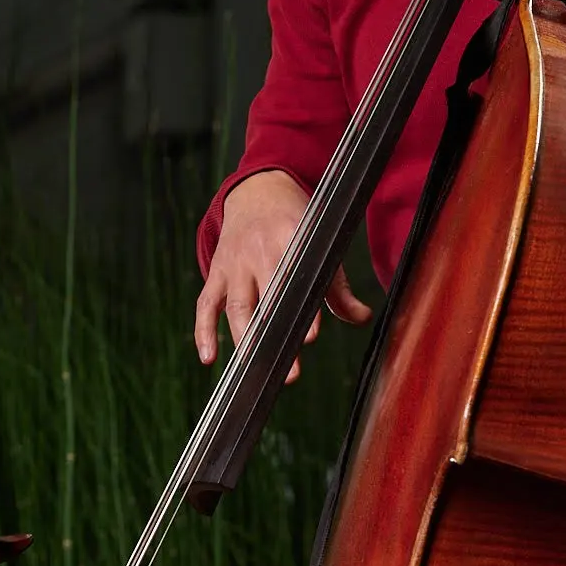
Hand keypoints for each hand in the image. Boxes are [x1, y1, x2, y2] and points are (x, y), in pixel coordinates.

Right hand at [194, 170, 370, 379]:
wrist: (257, 192)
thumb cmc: (295, 221)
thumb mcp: (320, 243)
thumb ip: (337, 285)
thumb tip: (362, 317)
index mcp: (290, 240)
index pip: (296, 280)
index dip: (302, 310)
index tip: (308, 337)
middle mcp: (258, 251)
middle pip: (264, 300)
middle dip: (273, 337)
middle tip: (288, 373)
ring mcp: (234, 263)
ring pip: (236, 307)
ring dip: (244, 341)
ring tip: (255, 370)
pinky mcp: (217, 272)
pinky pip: (206, 304)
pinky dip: (204, 330)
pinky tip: (209, 357)